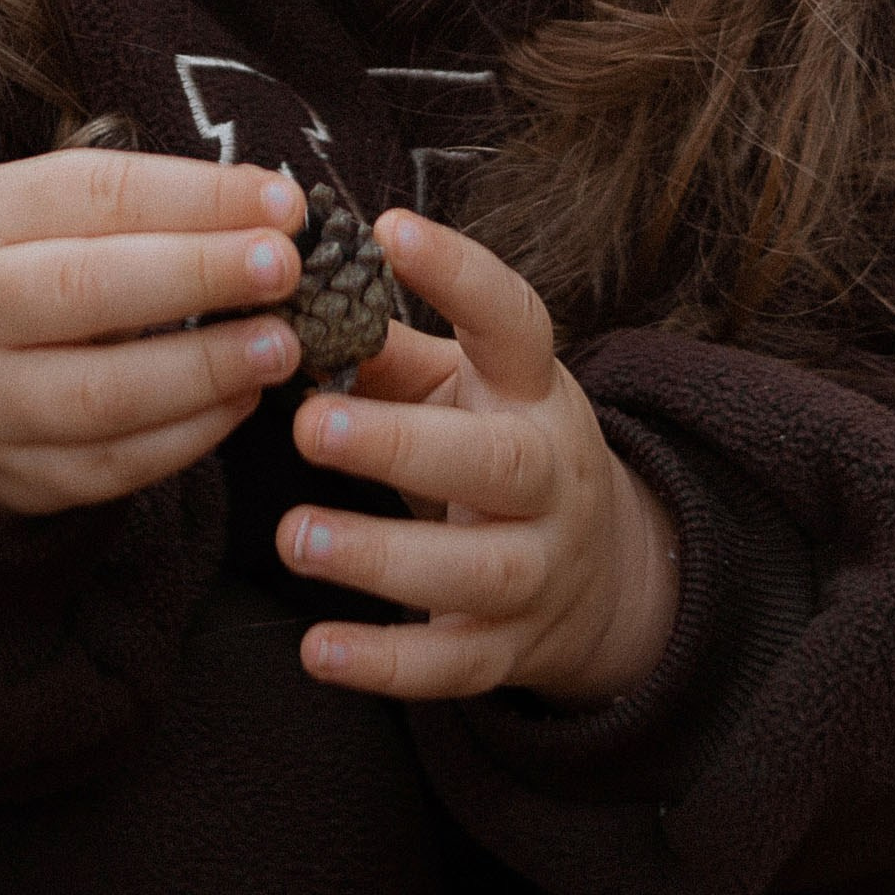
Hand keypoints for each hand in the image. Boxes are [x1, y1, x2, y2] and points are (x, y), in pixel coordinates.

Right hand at [0, 148, 305, 524]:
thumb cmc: (42, 270)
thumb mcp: (66, 217)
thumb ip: (158, 208)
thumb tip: (274, 208)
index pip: (96, 193)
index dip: (195, 196)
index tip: (282, 202)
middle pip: (87, 287)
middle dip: (198, 274)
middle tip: (282, 268)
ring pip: (104, 393)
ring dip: (206, 368)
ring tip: (281, 346)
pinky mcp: (24, 473)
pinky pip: (117, 464)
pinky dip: (192, 434)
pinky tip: (244, 398)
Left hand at [280, 211, 678, 704]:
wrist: (605, 574)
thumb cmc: (497, 446)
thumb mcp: (465, 387)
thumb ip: (385, 350)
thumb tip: (288, 299)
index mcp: (532, 392)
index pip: (514, 321)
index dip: (459, 273)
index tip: (389, 228)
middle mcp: (549, 478)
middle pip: (495, 464)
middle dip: (400, 445)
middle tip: (307, 425)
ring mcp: (538, 570)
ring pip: (474, 570)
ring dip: (380, 557)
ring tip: (294, 538)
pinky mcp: (509, 649)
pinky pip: (453, 666)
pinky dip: (385, 665)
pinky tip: (316, 651)